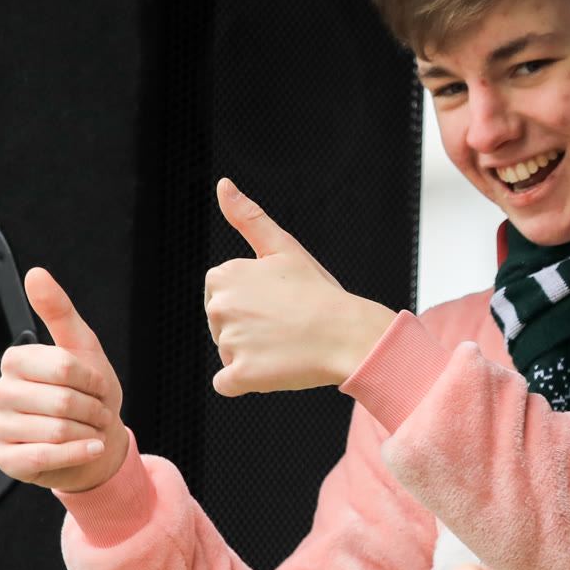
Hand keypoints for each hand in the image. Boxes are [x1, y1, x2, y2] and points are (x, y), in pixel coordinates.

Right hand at [0, 267, 129, 492]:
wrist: (96, 440)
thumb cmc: (88, 394)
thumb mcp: (82, 347)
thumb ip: (58, 311)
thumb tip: (36, 273)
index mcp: (16, 361)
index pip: (63, 367)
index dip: (92, 380)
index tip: (96, 385)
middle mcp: (1, 393)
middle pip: (61, 401)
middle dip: (93, 409)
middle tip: (96, 412)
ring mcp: (1, 427)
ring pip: (56, 431)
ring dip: (88, 432)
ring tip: (90, 429)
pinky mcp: (7, 460)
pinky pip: (44, 457)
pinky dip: (78, 454)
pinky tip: (90, 448)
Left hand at [203, 178, 397, 395]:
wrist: (350, 334)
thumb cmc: (321, 292)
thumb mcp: (284, 248)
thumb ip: (248, 218)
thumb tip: (222, 184)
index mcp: (223, 275)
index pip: (220, 297)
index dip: (250, 303)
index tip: (278, 303)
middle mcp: (219, 306)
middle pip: (221, 328)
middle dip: (248, 331)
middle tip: (286, 326)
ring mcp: (229, 342)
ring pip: (229, 355)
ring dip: (253, 356)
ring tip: (286, 346)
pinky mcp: (240, 374)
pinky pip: (228, 384)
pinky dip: (248, 382)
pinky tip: (275, 369)